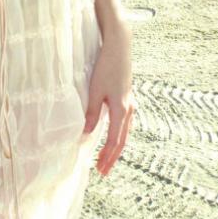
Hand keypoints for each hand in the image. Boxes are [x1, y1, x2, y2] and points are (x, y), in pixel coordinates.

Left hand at [83, 30, 134, 176]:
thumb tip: (86, 134)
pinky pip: (126, 123)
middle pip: (122, 140)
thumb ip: (92, 113)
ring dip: (116, 147)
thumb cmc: (106, 67)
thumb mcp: (95, 90)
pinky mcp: (128, 98)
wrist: (119, 47)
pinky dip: (120, 134)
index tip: (100, 169)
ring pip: (125, 132)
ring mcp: (131, 104)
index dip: (107, 156)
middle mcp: (129, 109)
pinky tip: (115, 136)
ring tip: (107, 158)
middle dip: (112, 156)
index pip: (114, 141)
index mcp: (121, 110)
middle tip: (103, 171)